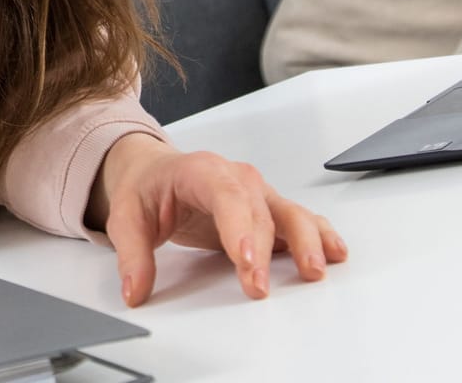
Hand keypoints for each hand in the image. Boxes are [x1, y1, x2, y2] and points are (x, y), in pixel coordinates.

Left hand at [92, 135, 348, 306]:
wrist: (157, 171)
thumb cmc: (149, 188)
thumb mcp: (127, 216)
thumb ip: (132, 254)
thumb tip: (136, 289)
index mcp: (203, 171)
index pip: (226, 196)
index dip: (238, 228)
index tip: (243, 262)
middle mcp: (238, 178)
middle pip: (260, 212)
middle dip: (264, 251)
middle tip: (259, 288)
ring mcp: (258, 194)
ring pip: (290, 213)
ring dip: (306, 241)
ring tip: (314, 270)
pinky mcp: (269, 211)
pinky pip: (300, 221)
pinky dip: (319, 236)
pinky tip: (334, 253)